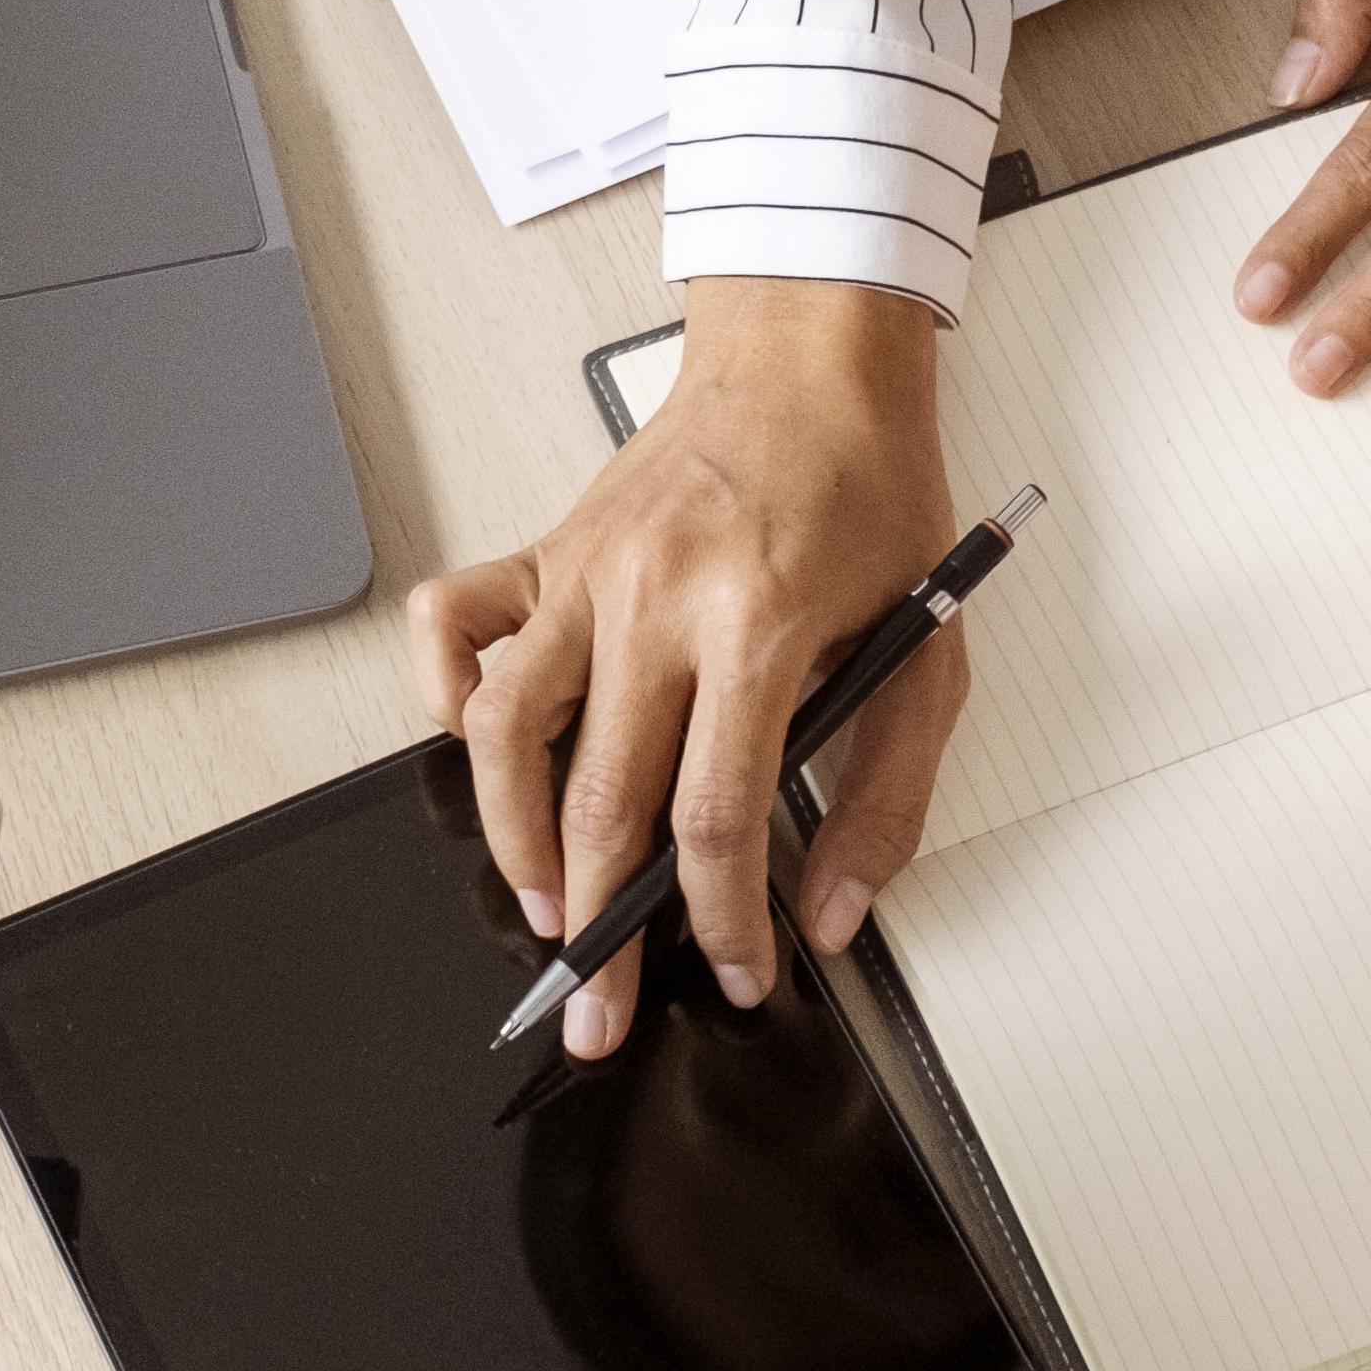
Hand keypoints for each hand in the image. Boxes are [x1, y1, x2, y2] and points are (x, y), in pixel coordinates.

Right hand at [406, 278, 962, 1058]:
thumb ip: (885, 794)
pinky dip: (443, 689)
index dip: (722, 922)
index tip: (741, 975)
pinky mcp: (546, 551)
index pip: (714, 818)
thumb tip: (831, 912)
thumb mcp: (927, 650)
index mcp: (757, 627)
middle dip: (599, 931)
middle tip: (601, 1008)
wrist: (811, 362)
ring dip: (511, 838)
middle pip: (600, 803)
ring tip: (540, 905)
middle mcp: (654, 603)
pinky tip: (475, 747)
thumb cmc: (869, 495)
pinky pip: (454, 623)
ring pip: (502, 732)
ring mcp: (585, 575)